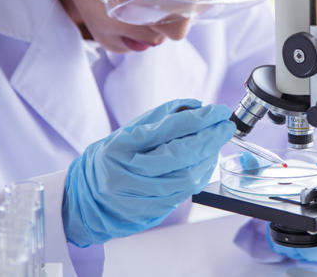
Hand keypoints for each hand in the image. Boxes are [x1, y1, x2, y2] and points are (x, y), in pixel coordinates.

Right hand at [62, 99, 234, 246]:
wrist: (89, 198)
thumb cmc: (113, 157)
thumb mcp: (129, 130)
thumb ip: (162, 116)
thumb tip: (197, 106)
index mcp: (120, 147)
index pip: (166, 130)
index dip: (197, 119)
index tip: (217, 111)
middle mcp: (128, 173)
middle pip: (180, 155)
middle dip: (210, 138)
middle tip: (226, 126)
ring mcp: (140, 195)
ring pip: (187, 177)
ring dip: (210, 156)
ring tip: (218, 141)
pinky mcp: (152, 211)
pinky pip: (186, 192)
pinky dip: (202, 173)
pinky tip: (207, 160)